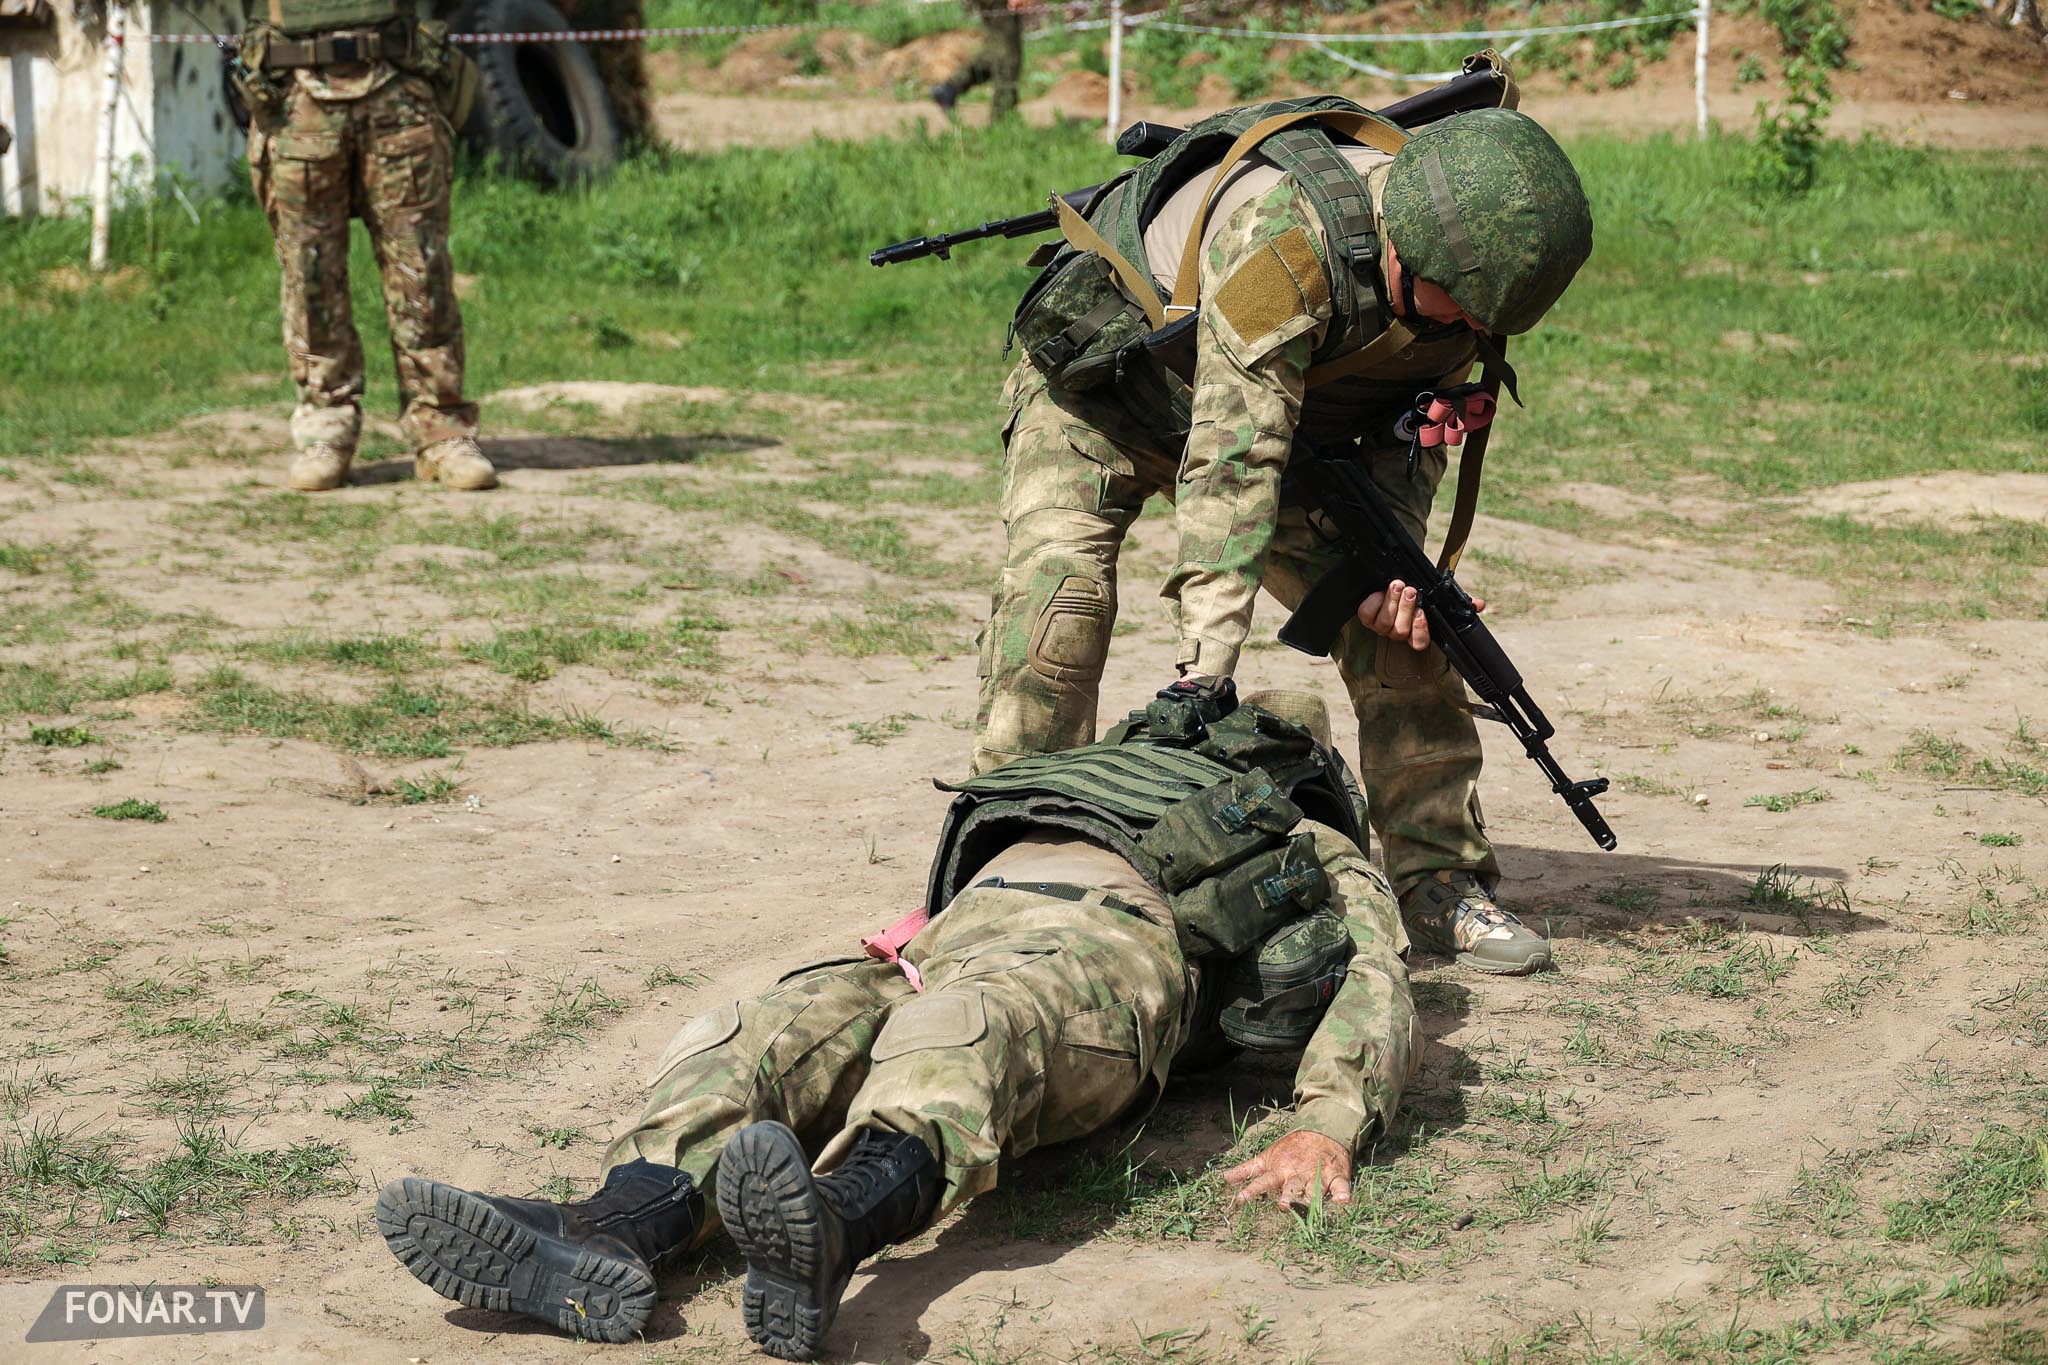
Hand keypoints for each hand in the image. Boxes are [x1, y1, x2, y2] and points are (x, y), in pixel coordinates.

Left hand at [1223, 1130, 1352, 1209]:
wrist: (1322, 1130)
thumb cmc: (1291, 1148)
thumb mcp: (1267, 1156)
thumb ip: (1247, 1170)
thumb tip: (1223, 1178)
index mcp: (1279, 1170)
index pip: (1263, 1181)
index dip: (1252, 1191)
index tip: (1240, 1200)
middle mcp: (1298, 1174)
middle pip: (1291, 1186)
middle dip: (1288, 1195)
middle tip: (1284, 1205)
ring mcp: (1317, 1175)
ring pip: (1315, 1189)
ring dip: (1313, 1197)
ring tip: (1312, 1206)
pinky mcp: (1337, 1176)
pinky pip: (1341, 1186)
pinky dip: (1343, 1193)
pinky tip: (1343, 1201)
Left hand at [1357, 579, 1484, 651]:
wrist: (1394, 580)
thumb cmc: (1418, 591)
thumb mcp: (1438, 595)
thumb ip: (1459, 601)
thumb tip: (1479, 605)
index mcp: (1416, 631)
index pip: (1419, 643)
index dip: (1420, 631)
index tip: (1422, 612)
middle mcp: (1398, 632)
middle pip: (1400, 631)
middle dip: (1405, 609)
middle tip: (1409, 591)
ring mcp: (1381, 626)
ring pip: (1384, 623)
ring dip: (1391, 602)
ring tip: (1397, 585)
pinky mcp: (1367, 617)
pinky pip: (1367, 615)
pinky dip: (1373, 602)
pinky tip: (1379, 592)